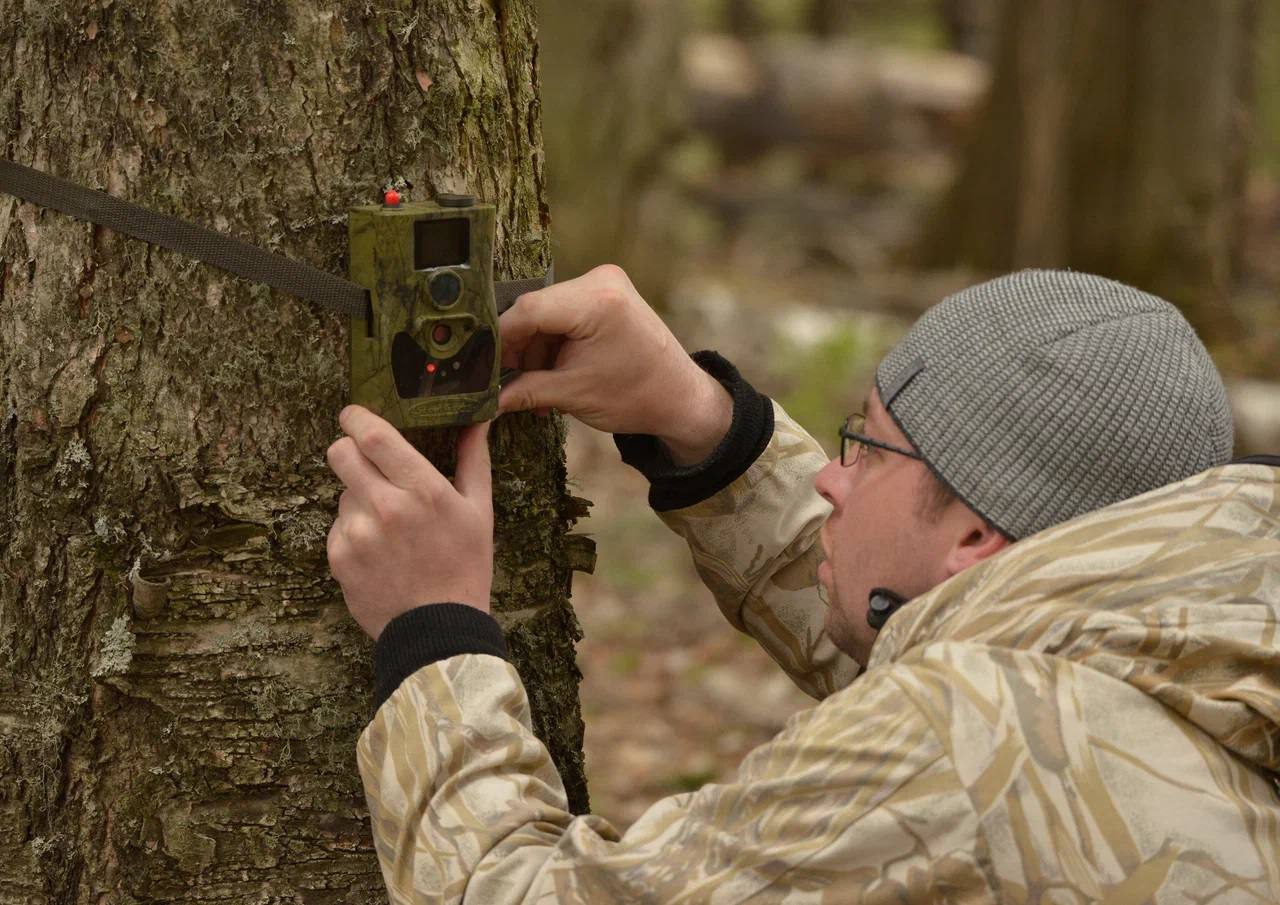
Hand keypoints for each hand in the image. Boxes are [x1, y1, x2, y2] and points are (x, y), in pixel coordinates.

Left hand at [325, 405, 493, 639]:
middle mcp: (386, 508)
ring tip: (389, 526)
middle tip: (365, 460)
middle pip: (340, 453)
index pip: (373, 436)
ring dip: (359, 498)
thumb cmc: (465, 566)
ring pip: (342, 492)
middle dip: (348, 449)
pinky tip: (379, 551)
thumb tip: (478, 419)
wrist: (438, 630)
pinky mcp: (339, 558)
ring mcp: (358, 534)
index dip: (357, 418)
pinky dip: (353, 530)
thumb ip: (473, 459)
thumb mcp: (479, 511)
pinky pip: (338, 526)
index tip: (355, 414)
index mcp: (423, 491)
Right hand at [498, 264, 731, 464]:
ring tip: (533, 389)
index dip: (499, 340)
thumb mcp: (573, 395)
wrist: (680, 397)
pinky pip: (563, 315)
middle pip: (536, 310)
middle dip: (517, 348)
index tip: (479, 365)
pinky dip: (552, 344)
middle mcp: (601, 281)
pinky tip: (549, 374)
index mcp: (597, 301)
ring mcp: (604, 284)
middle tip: (503, 382)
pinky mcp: (605, 295)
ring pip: (546, 314)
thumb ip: (524, 390)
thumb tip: (485, 398)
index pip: (528, 310)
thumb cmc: (637, 397)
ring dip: (534, 350)